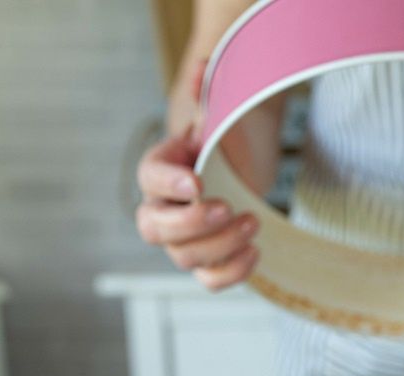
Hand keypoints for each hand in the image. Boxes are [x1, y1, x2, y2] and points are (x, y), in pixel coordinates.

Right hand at [134, 61, 257, 291]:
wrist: (238, 164)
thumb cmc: (222, 138)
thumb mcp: (218, 111)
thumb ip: (208, 91)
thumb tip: (204, 67)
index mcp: (160, 168)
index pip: (148, 178)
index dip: (167, 183)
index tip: (197, 182)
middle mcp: (161, 208)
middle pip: (154, 229)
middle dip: (191, 224)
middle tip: (227, 208)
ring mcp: (182, 240)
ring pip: (184, 258)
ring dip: (220, 245)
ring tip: (253, 222)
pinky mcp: (207, 260)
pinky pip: (208, 280)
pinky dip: (231, 273)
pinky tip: (256, 252)